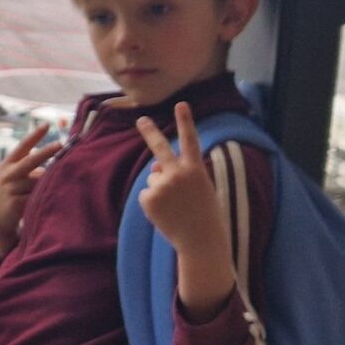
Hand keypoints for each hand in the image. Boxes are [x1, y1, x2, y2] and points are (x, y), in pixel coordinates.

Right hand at [0, 124, 59, 254]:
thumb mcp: (15, 176)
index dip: (35, 135)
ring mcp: (10, 189)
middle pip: (31, 160)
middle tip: (61, 144)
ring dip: (46, 185)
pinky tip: (42, 201)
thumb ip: (31, 169)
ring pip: (38, 183)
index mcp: (8, 163)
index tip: (47, 124)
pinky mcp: (15, 204)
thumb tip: (53, 168)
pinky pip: (36, 197)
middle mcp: (8, 174)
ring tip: (46, 190)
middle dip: (46, 152)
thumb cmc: (10, 191)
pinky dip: (42, 197)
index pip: (23, 146)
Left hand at [135, 103, 236, 313]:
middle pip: (160, 148)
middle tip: (141, 119)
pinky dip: (153, 203)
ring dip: (160, 190)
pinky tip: (166, 213)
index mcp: (195, 170)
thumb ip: (178, 173)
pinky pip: (147, 194)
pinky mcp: (148, 198)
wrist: (200, 240)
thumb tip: (154, 168)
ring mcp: (161, 186)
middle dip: (150, 132)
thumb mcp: (198, 188)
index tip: (181, 104)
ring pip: (154, 179)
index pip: (191, 140)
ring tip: (176, 207)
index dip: (185, 121)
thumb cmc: (203, 213)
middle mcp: (177, 174)